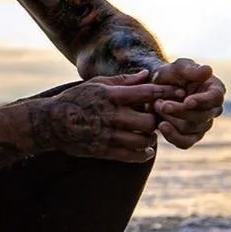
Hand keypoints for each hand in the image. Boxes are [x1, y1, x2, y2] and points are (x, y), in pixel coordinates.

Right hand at [41, 71, 165, 162]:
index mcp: (111, 96)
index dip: (165, 92)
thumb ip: (123, 81)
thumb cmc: (76, 99)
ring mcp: (107, 135)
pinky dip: (142, 155)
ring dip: (150, 138)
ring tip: (149, 134)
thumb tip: (146, 74)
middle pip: (149, 122)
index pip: (146, 93)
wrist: (51, 123)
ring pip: (142, 140)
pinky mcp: (103, 151)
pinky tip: (145, 150)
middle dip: (157, 121)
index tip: (179, 93)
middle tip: (157, 119)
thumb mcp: (97, 84)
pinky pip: (131, 156)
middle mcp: (111, 116)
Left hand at [148, 58, 224, 148]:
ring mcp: (202, 125)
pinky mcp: (190, 136)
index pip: (215, 98)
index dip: (202, 101)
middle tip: (160, 104)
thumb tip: (208, 70)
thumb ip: (190, 69)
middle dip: (179, 111)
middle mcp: (212, 110)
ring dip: (170, 118)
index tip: (187, 101)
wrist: (156, 89)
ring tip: (156, 106)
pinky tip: (161, 126)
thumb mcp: (177, 67)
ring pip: (190, 129)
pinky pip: (185, 143)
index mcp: (215, 90)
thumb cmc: (171, 75)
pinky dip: (172, 136)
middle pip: (201, 117)